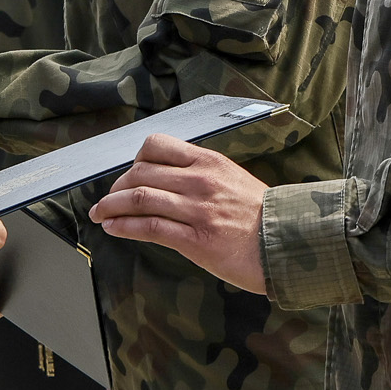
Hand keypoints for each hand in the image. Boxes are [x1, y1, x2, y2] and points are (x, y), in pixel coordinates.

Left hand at [86, 134, 269, 294]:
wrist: (290, 244)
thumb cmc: (263, 216)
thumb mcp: (233, 179)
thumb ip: (201, 175)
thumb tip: (168, 179)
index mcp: (208, 161)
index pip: (156, 146)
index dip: (133, 160)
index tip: (127, 174)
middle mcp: (199, 180)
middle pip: (140, 172)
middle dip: (116, 186)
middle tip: (108, 199)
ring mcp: (197, 209)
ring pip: (138, 198)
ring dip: (111, 206)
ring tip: (100, 214)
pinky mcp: (196, 240)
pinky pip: (149, 227)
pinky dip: (124, 226)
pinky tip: (113, 228)